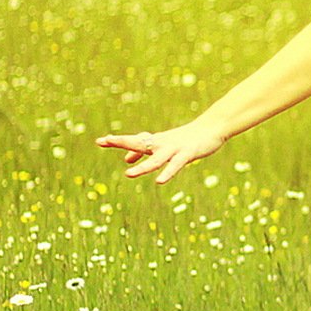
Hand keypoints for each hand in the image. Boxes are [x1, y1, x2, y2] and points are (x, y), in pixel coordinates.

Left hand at [95, 121, 226, 183]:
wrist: (211, 128)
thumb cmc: (185, 138)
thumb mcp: (163, 145)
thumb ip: (144, 152)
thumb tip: (125, 160)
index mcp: (155, 142)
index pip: (133, 140)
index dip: (117, 141)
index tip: (99, 141)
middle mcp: (161, 143)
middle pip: (139, 142)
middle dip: (122, 142)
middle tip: (105, 140)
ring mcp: (174, 148)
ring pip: (156, 159)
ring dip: (142, 167)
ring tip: (128, 174)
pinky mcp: (187, 153)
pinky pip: (176, 165)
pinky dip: (168, 172)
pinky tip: (159, 181)